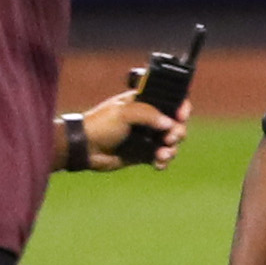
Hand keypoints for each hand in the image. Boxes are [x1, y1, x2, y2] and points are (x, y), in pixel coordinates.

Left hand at [69, 82, 183, 171]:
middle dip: (178, 132)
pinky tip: (158, 164)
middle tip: (170, 139)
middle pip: (175, 123)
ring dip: (171, 149)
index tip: (182, 116)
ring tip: (162, 155)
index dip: (181, 107)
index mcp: (144, 102)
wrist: (83, 149)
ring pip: (170, 142)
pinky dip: (163, 161)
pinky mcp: (142, 154)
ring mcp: (146, 137)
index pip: (170, 100)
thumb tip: (169, 124)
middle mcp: (148, 119)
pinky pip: (160, 157)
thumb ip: (148, 114)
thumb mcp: (124, 112)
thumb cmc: (100, 124)